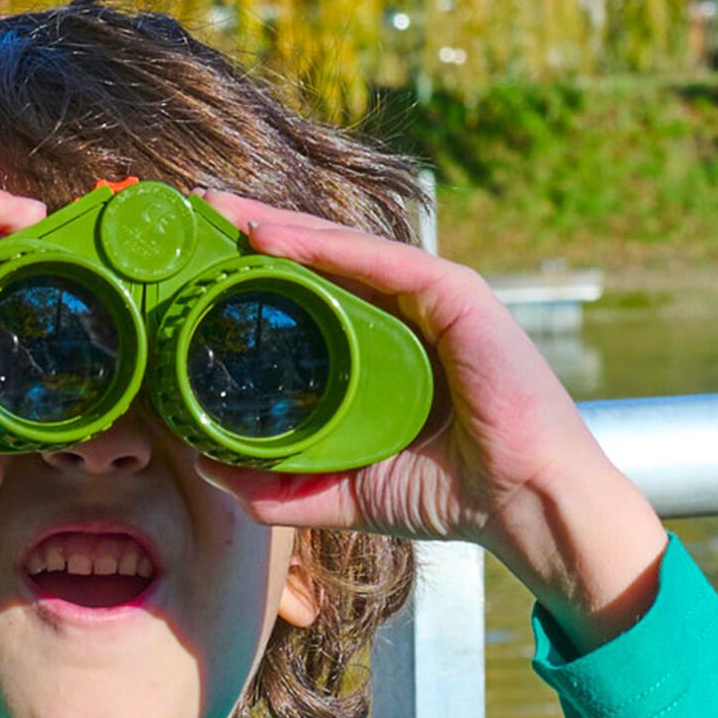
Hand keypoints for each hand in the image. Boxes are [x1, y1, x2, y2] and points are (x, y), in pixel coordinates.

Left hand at [194, 193, 666, 651]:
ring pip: (341, 251)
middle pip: (318, 261)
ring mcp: (433, 297)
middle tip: (195, 215)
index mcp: (383, 349)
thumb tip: (211, 470)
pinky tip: (273, 237)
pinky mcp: (456, 295)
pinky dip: (325, 249)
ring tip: (218, 212)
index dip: (256, 277)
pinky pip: (381, 263)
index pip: (311, 298)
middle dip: (254, 233)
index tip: (198, 266)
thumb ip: (283, 487)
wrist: (522, 505)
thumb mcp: (346, 492)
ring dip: (277, 226)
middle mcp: (406, 313)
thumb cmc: (450, 496)